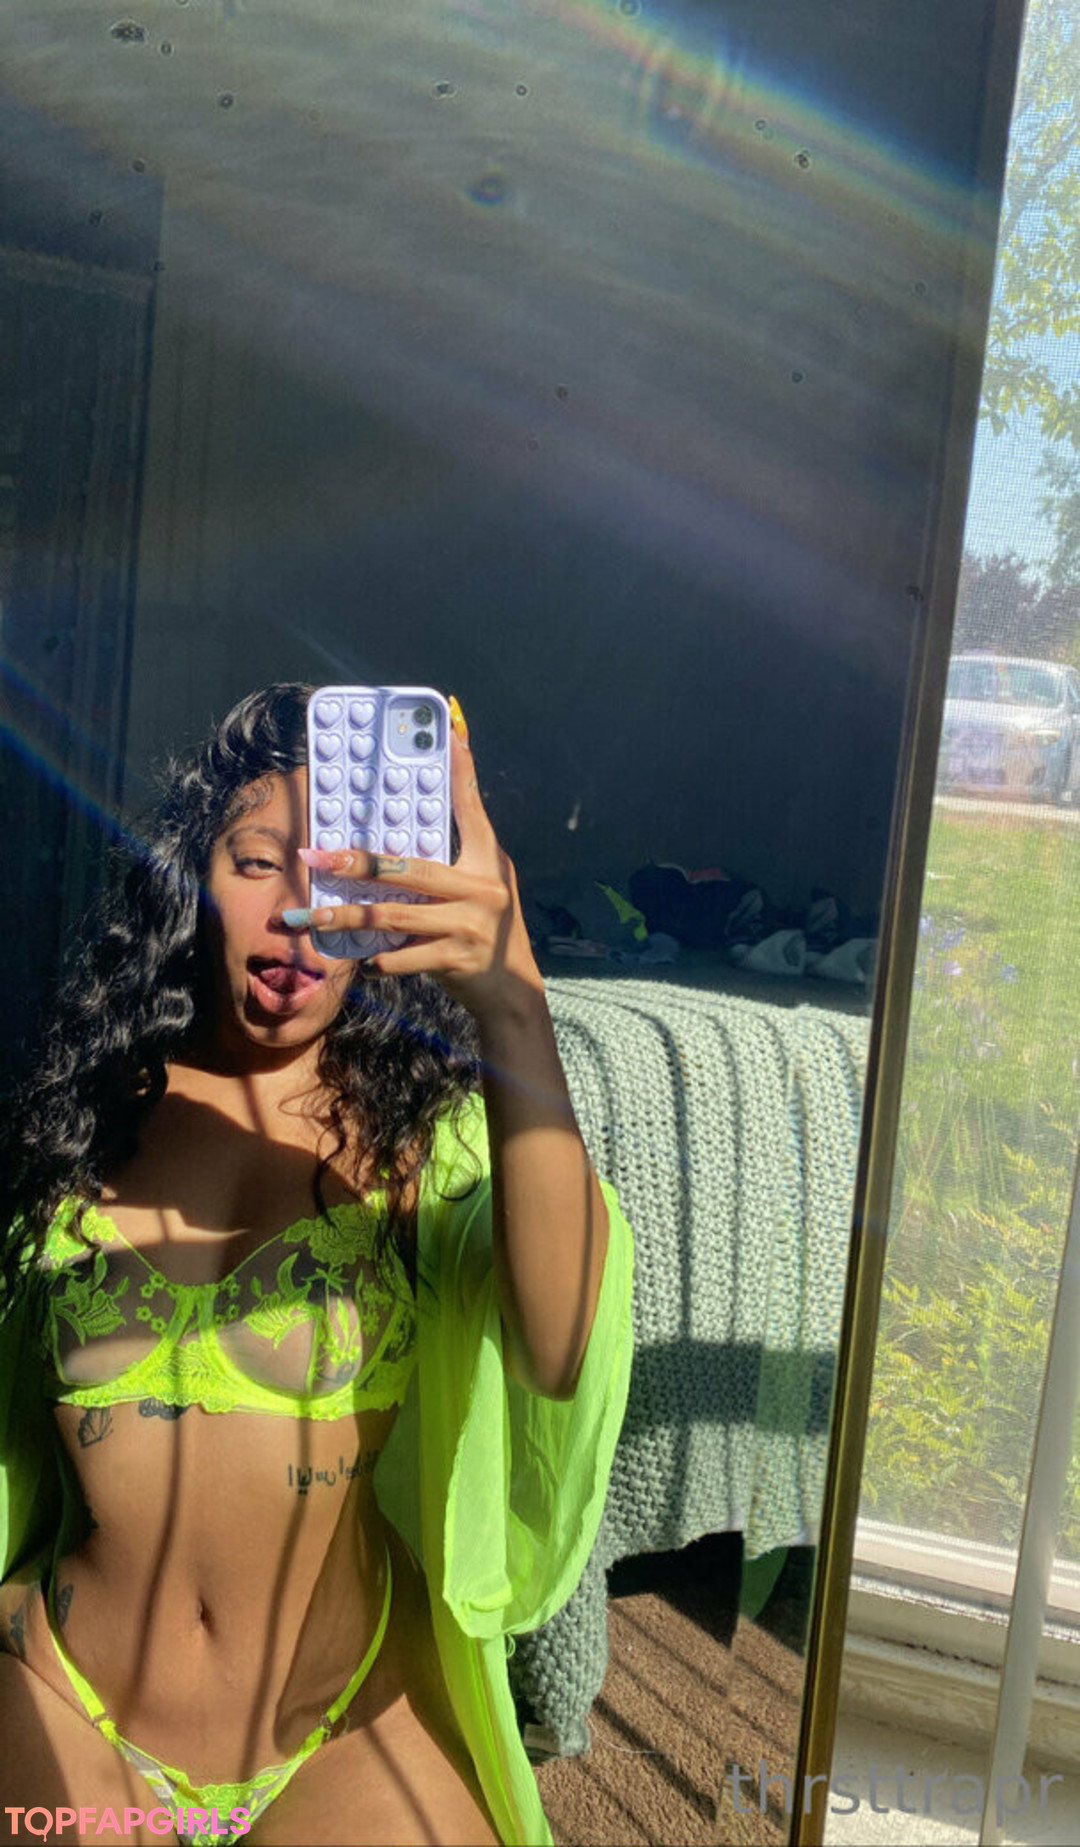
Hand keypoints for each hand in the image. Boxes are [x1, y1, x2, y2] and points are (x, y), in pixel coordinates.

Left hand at [284, 708, 543, 1025]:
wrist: (513, 988)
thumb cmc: (489, 927)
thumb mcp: (486, 881)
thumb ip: (456, 853)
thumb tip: (418, 825)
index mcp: (486, 861)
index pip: (471, 808)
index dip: (463, 770)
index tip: (450, 730)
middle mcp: (480, 889)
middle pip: (407, 870)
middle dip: (356, 864)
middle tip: (315, 859)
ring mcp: (468, 926)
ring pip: (393, 916)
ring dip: (347, 918)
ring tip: (309, 917)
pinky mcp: (456, 960)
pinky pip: (402, 957)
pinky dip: (377, 959)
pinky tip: (361, 958)